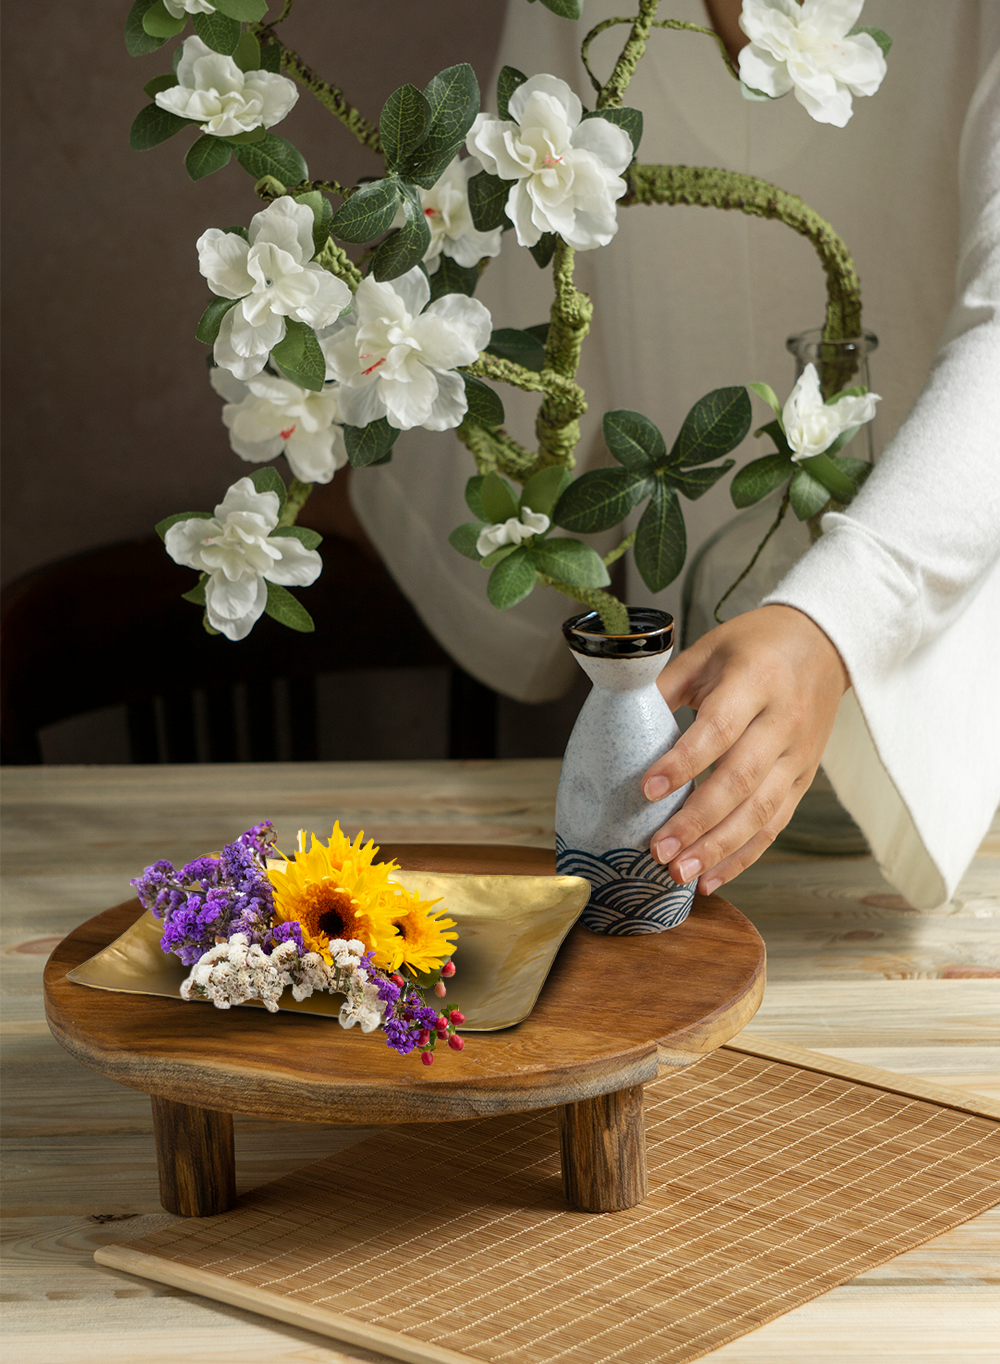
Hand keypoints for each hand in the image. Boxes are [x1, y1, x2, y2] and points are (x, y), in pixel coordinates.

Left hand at [642, 604, 849, 894]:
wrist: (822, 643)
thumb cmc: (754, 646)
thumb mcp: (707, 650)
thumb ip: (665, 686)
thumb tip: (617, 722)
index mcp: (754, 681)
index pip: (719, 729)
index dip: (684, 762)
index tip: (647, 789)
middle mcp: (783, 721)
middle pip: (741, 780)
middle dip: (698, 821)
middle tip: (659, 851)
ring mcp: (798, 755)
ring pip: (762, 811)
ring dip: (719, 848)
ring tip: (680, 873)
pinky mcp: (804, 779)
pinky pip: (776, 824)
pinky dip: (743, 855)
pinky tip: (711, 877)